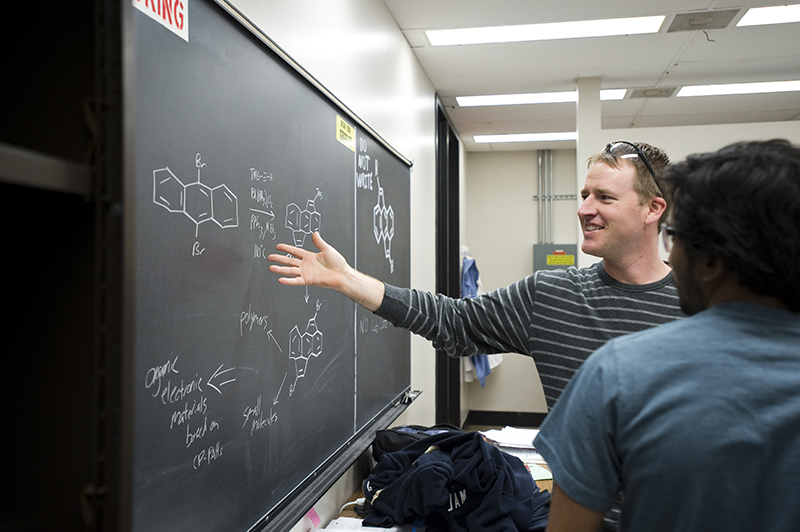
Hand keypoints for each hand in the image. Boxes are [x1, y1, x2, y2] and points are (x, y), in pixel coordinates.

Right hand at [268, 232, 385, 310]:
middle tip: (269, 257)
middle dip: (279, 259)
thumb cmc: (338, 263)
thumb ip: (319, 242)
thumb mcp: (327, 249)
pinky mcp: (308, 280)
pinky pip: (296, 280)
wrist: (342, 275)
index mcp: (310, 256)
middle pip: (289, 261)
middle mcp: (306, 265)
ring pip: (290, 270)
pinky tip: (280, 279)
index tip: (278, 246)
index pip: (295, 251)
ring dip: (280, 269)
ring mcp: (306, 273)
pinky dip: (288, 280)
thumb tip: (315, 233)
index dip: (286, 248)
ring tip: (271, 267)